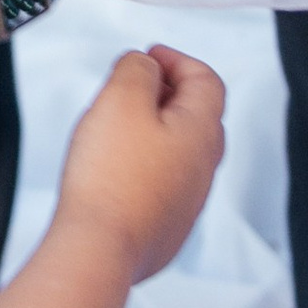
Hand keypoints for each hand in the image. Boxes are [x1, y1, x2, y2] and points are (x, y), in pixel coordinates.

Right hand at [56, 47, 226, 282]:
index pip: (207, 81)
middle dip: (167, 95)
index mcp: (202, 132)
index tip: (150, 58)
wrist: (100, 249)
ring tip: (118, 129)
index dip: (178, 61)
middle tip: (133, 88)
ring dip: (156, 133)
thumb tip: (145, 66)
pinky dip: (145, 169)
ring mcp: (187, 204)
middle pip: (198, 117)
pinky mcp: (166, 230)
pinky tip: (115, 171)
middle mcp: (203, 169)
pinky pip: (163, 188)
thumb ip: (137, 69)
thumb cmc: (110, 177)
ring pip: (180, 155)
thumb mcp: (121, 98)